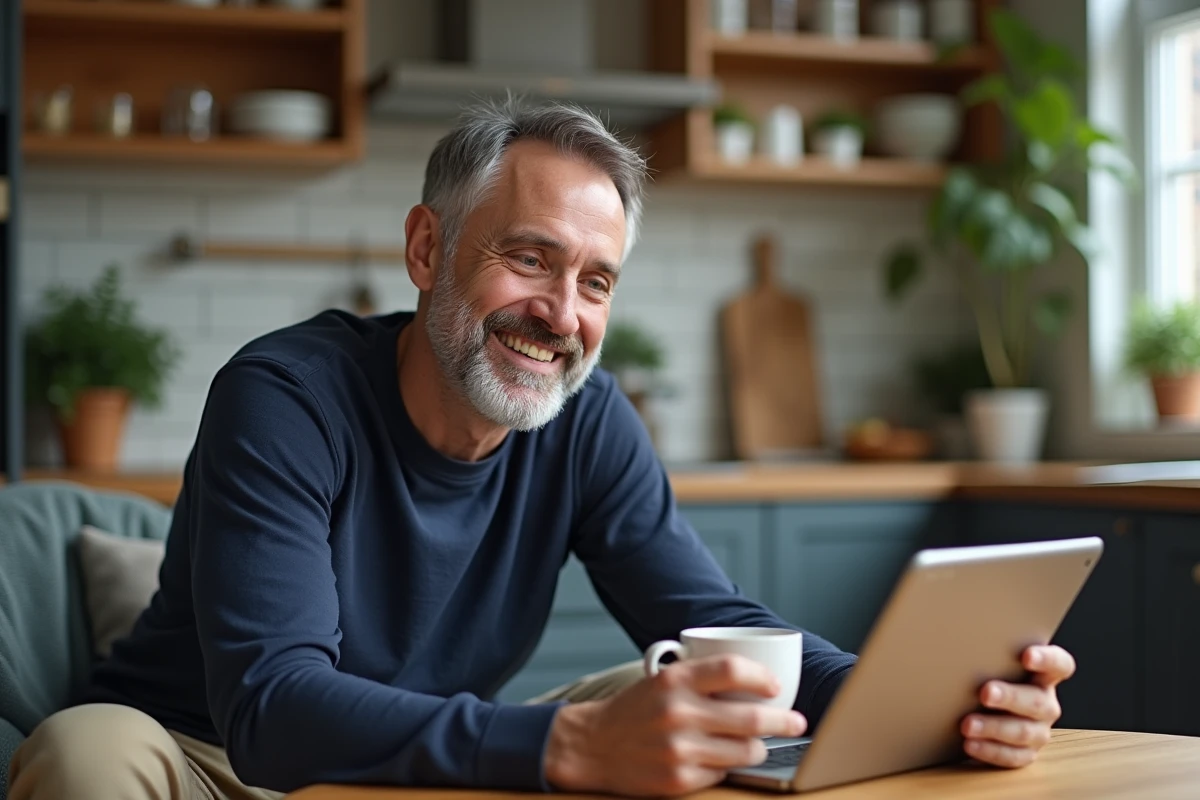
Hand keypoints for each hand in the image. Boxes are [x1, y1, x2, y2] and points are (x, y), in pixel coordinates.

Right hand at [543, 654, 806, 796]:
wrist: (593, 745)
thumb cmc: (635, 709)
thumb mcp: (663, 679)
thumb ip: (702, 678)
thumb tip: (758, 684)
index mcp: (675, 679)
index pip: (734, 670)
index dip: (763, 679)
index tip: (776, 687)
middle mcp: (678, 712)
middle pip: (752, 717)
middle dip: (783, 721)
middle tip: (796, 722)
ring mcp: (679, 749)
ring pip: (746, 751)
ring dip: (758, 748)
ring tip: (756, 745)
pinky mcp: (678, 779)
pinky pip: (722, 773)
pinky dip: (726, 767)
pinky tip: (716, 760)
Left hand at [960, 644, 1075, 767]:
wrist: (977, 710)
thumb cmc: (985, 676)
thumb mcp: (989, 662)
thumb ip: (987, 652)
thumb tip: (957, 636)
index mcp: (1043, 676)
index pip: (1059, 664)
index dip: (1047, 659)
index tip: (1026, 655)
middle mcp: (1045, 703)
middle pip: (1036, 701)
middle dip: (1010, 697)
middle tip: (985, 692)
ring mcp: (1038, 730)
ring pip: (1024, 732)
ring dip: (994, 728)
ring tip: (968, 724)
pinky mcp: (1026, 753)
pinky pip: (1013, 756)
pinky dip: (990, 751)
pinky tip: (970, 744)